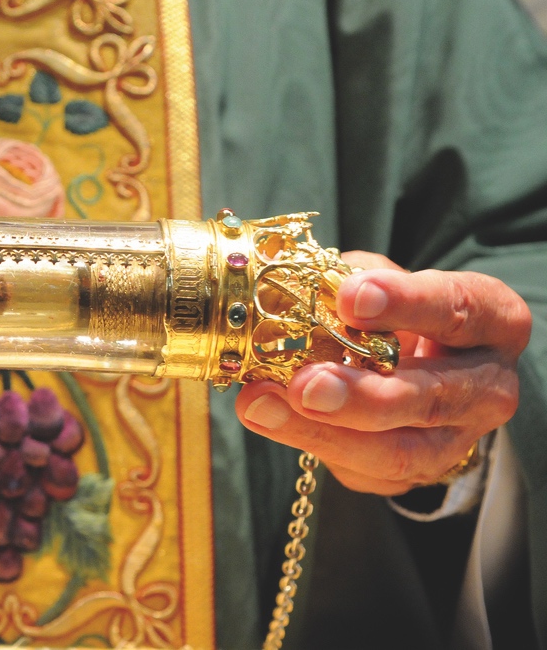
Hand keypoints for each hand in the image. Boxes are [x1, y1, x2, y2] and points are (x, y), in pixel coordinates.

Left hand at [235, 251, 528, 494]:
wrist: (414, 365)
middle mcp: (486, 387)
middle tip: (307, 383)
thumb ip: (350, 282)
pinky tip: (270, 419)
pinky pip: (366, 471)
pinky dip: (312, 445)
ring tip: (262, 406)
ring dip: (325, 432)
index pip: (459, 310)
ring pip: (399, 451)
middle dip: (364, 395)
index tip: (350, 298)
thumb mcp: (382, 283)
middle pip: (433, 397)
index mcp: (491, 322)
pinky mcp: (415, 473)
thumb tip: (298, 287)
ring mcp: (456, 439)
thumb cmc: (396, 314)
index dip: (406, 304)